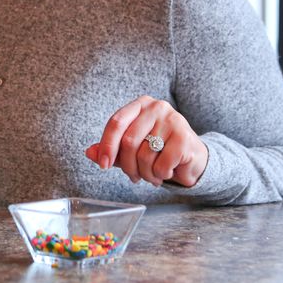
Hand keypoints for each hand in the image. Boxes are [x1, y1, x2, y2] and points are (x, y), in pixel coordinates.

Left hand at [85, 96, 208, 186]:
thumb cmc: (159, 150)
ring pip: (144, 155)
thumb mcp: (132, 148)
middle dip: (127, 166)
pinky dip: (160, 175)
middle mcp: (156, 108)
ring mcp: (173, 120)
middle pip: (128, 141)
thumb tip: (89, 152)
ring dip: (145, 174)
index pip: (116, 122)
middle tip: (133, 177)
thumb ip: (111, 149)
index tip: (103, 165)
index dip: (107, 146)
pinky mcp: (185, 138)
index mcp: (140, 105)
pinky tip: (166, 172)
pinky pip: (162, 164)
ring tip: (151, 176)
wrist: (193, 157)